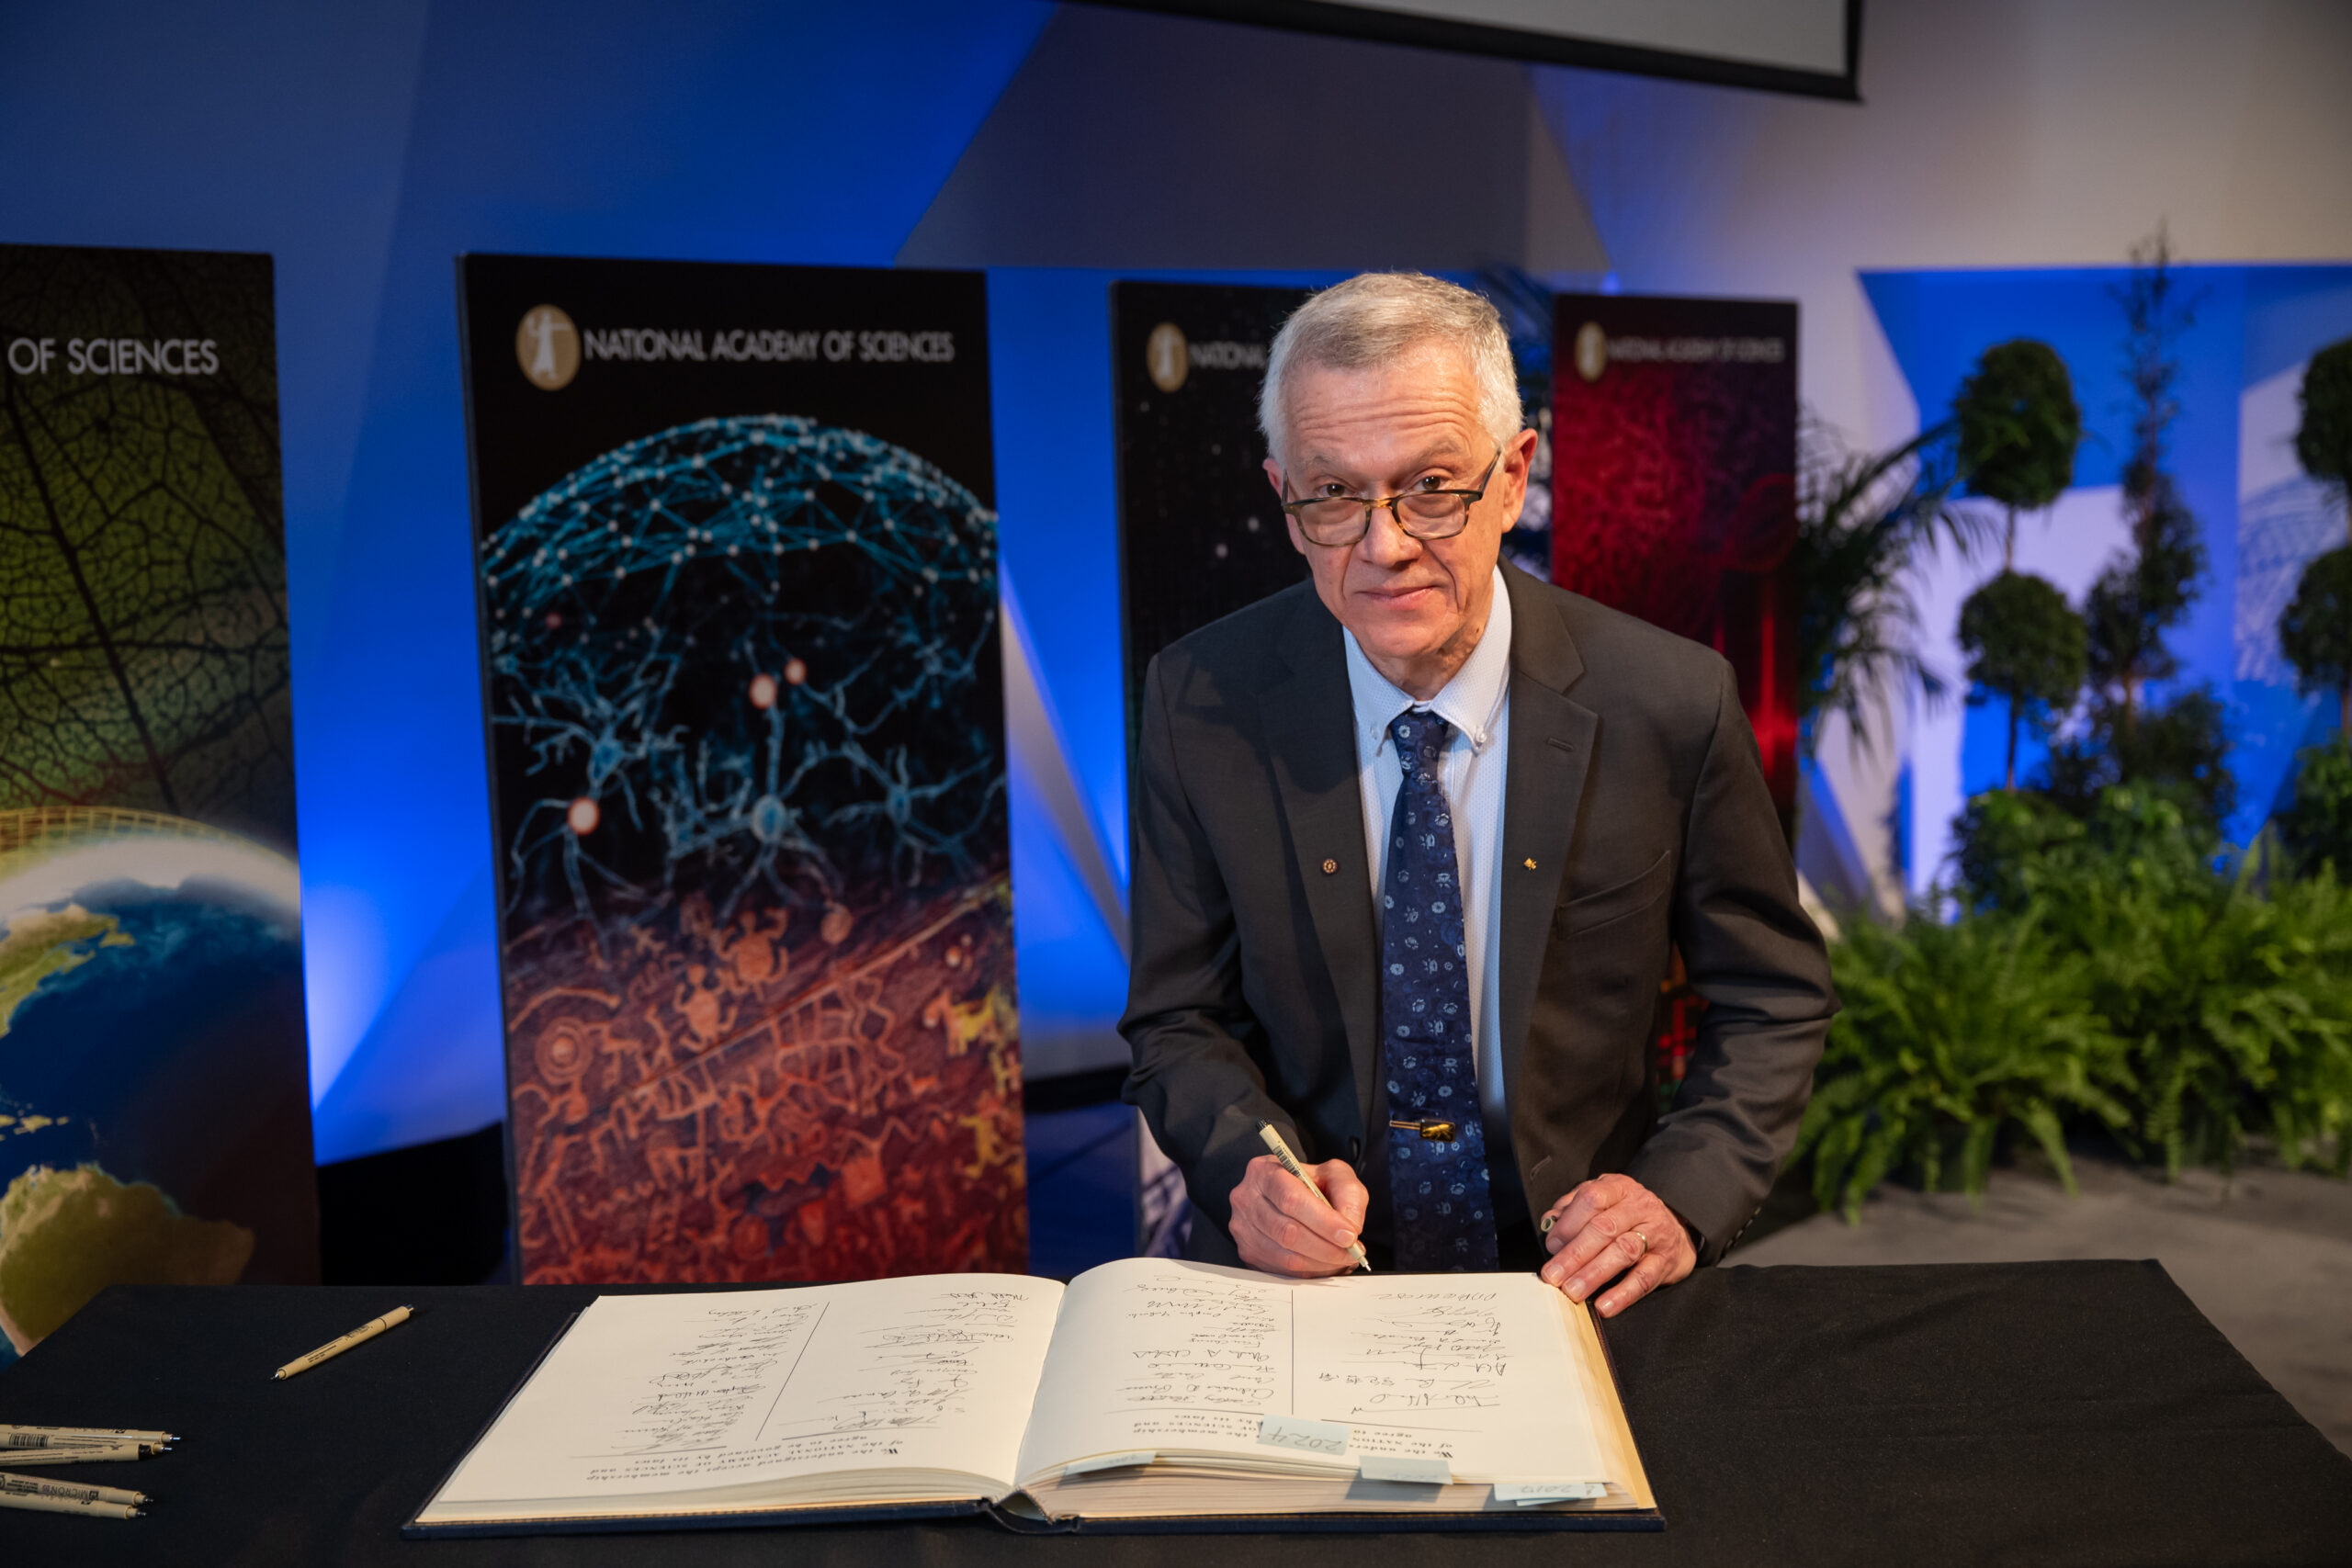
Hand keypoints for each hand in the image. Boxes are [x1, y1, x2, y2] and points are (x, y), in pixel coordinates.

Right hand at [1228, 1154, 1367, 1276]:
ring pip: (1285, 1257)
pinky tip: (1325, 1263)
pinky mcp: (1247, 1253)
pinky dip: (1310, 1272)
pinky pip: (1282, 1271)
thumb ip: (1347, 1194)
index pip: (1291, 1200)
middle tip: (1351, 1251)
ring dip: (1321, 1263)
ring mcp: (1243, 1229)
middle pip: (1287, 1232)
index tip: (1349, 1235)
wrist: (1288, 1193)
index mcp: (1264, 1171)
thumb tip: (1350, 1227)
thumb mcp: (1334, 1174)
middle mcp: (1246, 1199)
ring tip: (1343, 1258)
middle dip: (1326, 1247)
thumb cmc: (1310, 1182)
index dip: (1323, 1221)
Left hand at [1537, 1174, 1693, 1316]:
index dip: (1569, 1223)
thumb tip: (1548, 1226)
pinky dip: (1623, 1294)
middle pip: (1605, 1228)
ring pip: (1624, 1251)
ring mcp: (1657, 1232)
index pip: (1592, 1199)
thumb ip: (1572, 1210)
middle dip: (1575, 1254)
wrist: (1676, 1229)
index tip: (1551, 1246)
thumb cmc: (1629, 1216)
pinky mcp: (1666, 1260)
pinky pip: (1644, 1278)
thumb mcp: (1602, 1203)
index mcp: (1618, 1187)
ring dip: (1594, 1274)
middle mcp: (1639, 1206)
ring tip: (1574, 1291)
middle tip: (1554, 1276)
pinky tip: (1605, 1305)